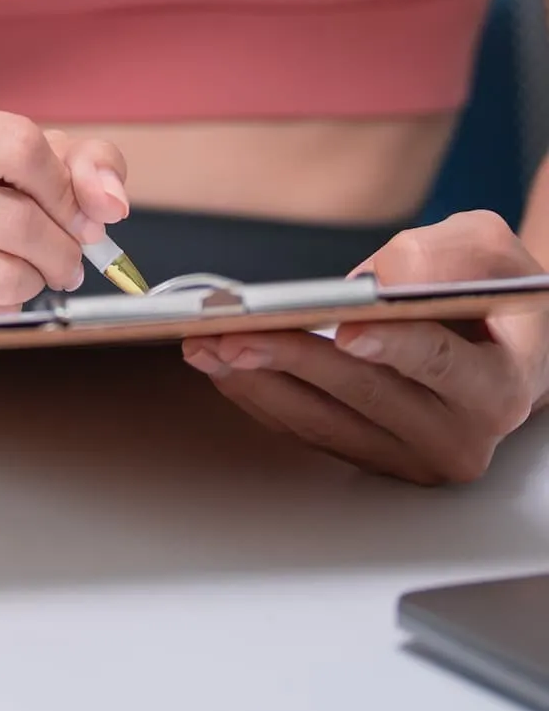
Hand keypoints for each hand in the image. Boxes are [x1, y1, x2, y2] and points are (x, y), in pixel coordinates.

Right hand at [0, 96, 130, 317]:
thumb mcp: (15, 157)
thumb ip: (80, 161)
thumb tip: (111, 202)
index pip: (19, 146)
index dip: (66, 189)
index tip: (80, 215)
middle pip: (16, 218)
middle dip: (62, 248)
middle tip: (67, 258)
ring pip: (1, 274)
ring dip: (34, 281)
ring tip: (25, 272)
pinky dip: (3, 309)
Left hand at [184, 208, 548, 483]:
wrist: (503, 345)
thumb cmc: (494, 295)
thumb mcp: (487, 251)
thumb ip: (447, 256)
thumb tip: (383, 278)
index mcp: (498, 386)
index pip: (441, 365)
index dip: (393, 346)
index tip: (347, 329)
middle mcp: (459, 435)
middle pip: (367, 394)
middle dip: (295, 358)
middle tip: (236, 333)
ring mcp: (414, 455)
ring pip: (327, 421)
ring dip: (261, 381)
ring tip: (207, 346)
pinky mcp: (375, 458)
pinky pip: (310, 431)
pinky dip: (263, 397)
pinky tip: (226, 366)